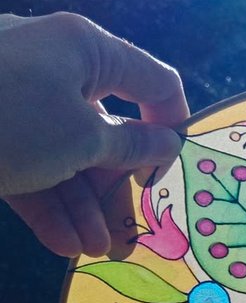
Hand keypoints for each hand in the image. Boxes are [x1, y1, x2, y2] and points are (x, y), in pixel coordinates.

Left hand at [0, 12, 188, 257]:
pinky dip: (48, 204)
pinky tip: (64, 244)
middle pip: (108, 130)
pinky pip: (30, 166)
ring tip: (95, 252)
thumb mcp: (83, 137)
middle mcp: (55, 68)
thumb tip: (168, 143)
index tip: (164, 173)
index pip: (155, 82)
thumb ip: (133, 145)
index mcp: (88, 51)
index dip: (171, 129)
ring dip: (85, 207)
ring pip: (68, 156)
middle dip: (117, 188)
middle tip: (127, 236)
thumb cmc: (9, 118)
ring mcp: (17, 100)